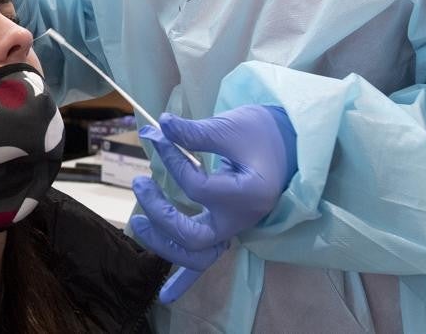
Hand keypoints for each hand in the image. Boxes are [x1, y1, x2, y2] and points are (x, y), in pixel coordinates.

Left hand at [128, 105, 296, 302]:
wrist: (288, 145)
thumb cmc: (261, 133)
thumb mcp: (231, 126)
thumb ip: (196, 133)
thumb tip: (161, 126)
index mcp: (248, 195)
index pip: (197, 189)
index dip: (172, 162)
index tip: (158, 137)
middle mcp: (241, 219)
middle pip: (194, 236)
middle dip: (160, 215)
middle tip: (141, 183)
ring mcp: (232, 227)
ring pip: (197, 255)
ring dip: (164, 245)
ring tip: (136, 221)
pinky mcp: (224, 229)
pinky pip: (205, 262)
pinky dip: (183, 280)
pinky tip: (165, 299)